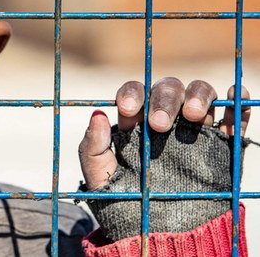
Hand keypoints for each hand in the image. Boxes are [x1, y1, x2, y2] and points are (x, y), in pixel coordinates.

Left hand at [77, 78, 251, 240]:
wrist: (163, 237)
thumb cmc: (127, 206)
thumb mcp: (101, 181)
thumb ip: (92, 149)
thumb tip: (97, 114)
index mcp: (135, 124)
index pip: (135, 94)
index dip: (132, 94)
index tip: (129, 109)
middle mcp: (166, 120)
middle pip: (167, 89)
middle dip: (163, 99)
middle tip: (159, 124)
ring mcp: (195, 130)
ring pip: (200, 93)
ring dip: (198, 95)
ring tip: (193, 116)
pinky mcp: (223, 144)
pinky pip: (234, 114)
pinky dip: (236, 99)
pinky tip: (233, 96)